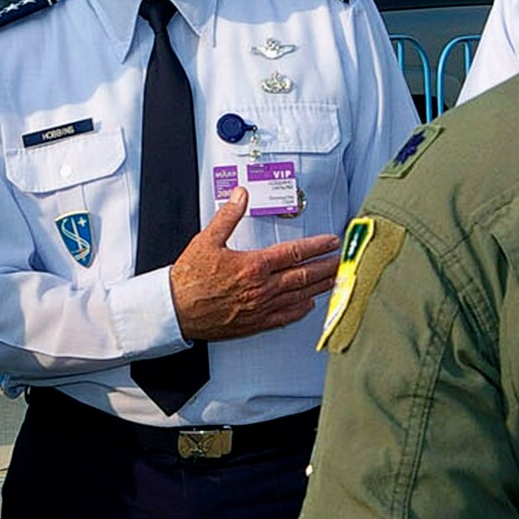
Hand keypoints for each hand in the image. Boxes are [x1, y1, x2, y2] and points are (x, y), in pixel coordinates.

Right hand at [167, 187, 341, 341]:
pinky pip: (286, 317)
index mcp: (254, 265)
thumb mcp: (207, 240)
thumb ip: (228, 216)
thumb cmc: (189, 278)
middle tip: (342, 261)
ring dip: (321, 288)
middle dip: (327, 267)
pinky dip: (301, 310)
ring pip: (300, 297)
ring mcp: (261, 308)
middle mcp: (262, 288)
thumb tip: (241, 195)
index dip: (317, 246)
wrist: (176, 310)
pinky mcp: (255, 323)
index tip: (331, 242)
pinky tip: (309, 305)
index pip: (295, 253)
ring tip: (335, 280)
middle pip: (304, 276)